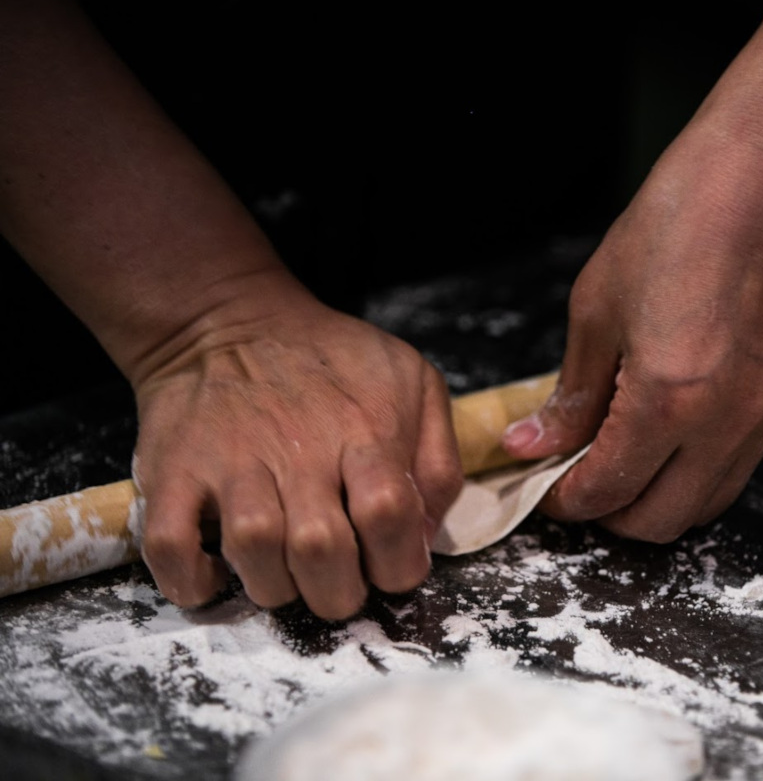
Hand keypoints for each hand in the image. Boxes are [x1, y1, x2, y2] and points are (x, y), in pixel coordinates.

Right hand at [132, 287, 461, 618]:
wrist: (229, 322)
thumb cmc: (334, 363)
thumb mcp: (414, 384)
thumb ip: (438, 460)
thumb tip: (424, 535)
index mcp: (366, 432)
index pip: (389, 513)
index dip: (398, 564)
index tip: (390, 570)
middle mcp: (299, 450)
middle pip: (322, 548)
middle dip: (337, 594)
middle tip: (337, 585)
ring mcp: (231, 463)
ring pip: (253, 550)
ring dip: (273, 587)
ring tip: (283, 576)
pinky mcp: (173, 473)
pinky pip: (170, 546)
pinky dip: (190, 580)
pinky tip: (216, 575)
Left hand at [502, 121, 762, 541]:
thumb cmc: (679, 224)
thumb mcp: (598, 306)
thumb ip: (572, 393)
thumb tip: (534, 443)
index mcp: (668, 402)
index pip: (608, 492)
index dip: (567, 501)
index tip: (546, 486)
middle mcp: (727, 425)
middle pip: (661, 523)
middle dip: (611, 515)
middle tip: (582, 481)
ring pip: (709, 503)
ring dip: (661, 498)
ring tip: (628, 458)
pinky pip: (742, 462)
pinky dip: (702, 465)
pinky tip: (677, 425)